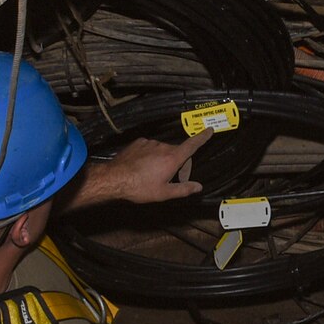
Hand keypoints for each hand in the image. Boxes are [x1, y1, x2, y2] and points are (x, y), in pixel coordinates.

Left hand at [87, 132, 210, 207]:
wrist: (114, 178)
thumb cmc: (139, 187)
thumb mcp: (164, 193)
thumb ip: (184, 189)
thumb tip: (198, 187)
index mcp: (172, 158)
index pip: (192, 145)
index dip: (202, 137)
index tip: (209, 130)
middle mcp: (162, 147)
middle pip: (176, 153)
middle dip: (176, 164)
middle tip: (167, 180)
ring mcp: (149, 143)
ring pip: (161, 151)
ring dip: (161, 160)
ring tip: (151, 175)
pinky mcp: (138, 143)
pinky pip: (149, 148)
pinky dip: (149, 156)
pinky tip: (142, 167)